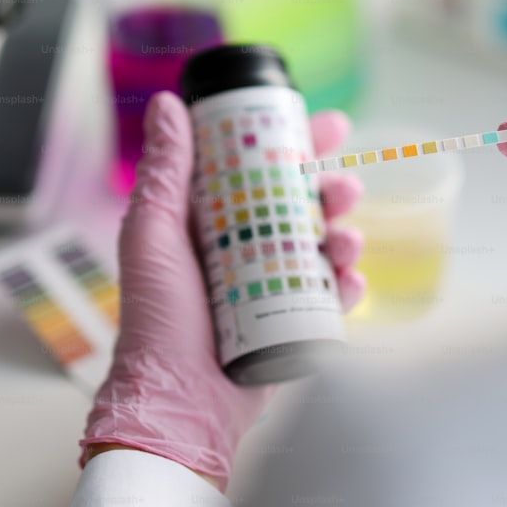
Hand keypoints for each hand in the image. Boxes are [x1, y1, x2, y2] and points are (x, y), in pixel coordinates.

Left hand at [81, 92, 365, 490]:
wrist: (178, 400)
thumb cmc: (156, 320)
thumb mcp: (154, 235)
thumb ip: (165, 172)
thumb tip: (167, 106)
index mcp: (209, 221)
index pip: (258, 169)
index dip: (294, 144)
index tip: (326, 126)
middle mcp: (243, 247)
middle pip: (300, 204)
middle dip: (330, 190)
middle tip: (345, 186)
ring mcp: (270, 284)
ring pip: (322, 245)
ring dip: (345, 234)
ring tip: (347, 239)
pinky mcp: (292, 320)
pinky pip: (331, 294)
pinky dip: (348, 284)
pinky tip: (351, 280)